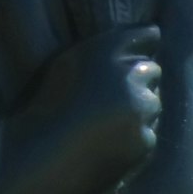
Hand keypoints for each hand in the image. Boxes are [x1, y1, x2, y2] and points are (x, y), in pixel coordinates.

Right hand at [5, 23, 165, 193]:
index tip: (133, 54)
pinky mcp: (145, 139)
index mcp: (105, 49)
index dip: (139, 46)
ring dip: (138, 109)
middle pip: (152, 71)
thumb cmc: (44, 107)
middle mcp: (130, 75)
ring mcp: (141, 109)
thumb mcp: (67, 63)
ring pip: (153, 103)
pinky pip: (148, 131)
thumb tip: (155, 34)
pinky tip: (106, 142)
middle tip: (107, 98)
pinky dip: (135, 135)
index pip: (147, 36)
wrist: (37, 159)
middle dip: (139, 81)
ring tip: (104, 122)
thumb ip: (109, 47)